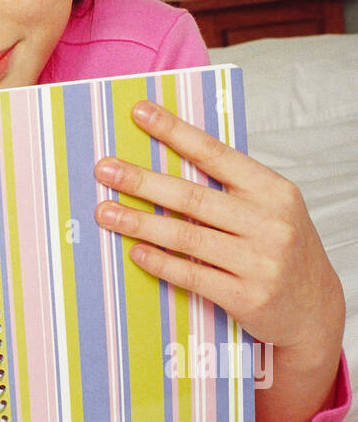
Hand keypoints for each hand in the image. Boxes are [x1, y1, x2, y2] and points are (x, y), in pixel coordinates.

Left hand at [92, 100, 344, 357]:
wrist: (315, 308)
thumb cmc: (283, 249)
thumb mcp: (272, 209)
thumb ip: (231, 188)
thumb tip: (167, 162)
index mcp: (273, 190)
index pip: (214, 153)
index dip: (174, 132)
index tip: (139, 113)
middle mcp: (268, 223)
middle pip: (191, 197)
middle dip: (142, 181)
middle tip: (105, 170)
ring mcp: (259, 262)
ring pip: (186, 236)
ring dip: (139, 223)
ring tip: (106, 212)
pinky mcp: (247, 297)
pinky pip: (193, 275)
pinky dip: (160, 262)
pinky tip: (136, 251)